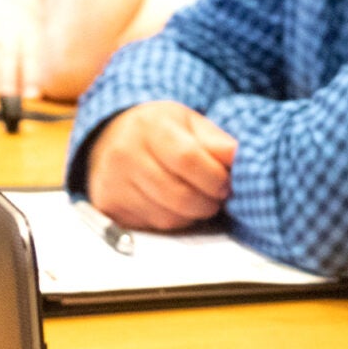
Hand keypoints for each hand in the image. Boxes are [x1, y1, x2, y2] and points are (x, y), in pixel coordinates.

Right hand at [87, 101, 237, 229]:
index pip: (188, 159)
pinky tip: (176, 206)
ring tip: (199, 200)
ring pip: (167, 216)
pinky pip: (152, 225)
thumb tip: (239, 157)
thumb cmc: (160, 129)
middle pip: (178, 194)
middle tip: (217, 197)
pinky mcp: (108, 206)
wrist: (112, 136)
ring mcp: (113, 182)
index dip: (214, 177)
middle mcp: (126, 154)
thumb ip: (216, 141)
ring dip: (192, 215)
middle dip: (207, 202)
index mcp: (151, 127)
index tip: (225, 183)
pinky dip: (172, 220)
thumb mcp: (189, 123)